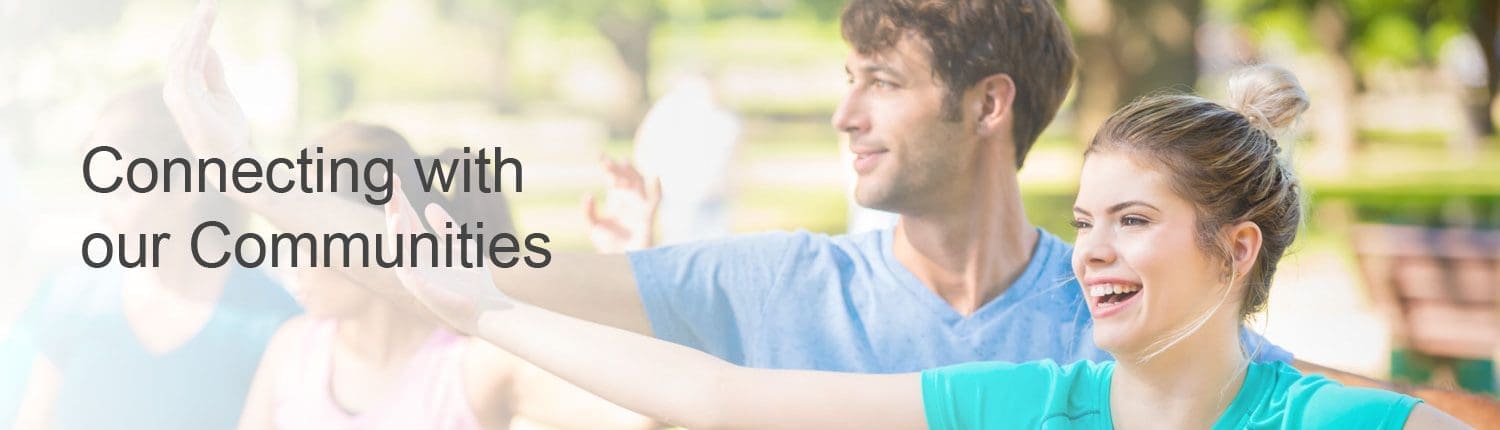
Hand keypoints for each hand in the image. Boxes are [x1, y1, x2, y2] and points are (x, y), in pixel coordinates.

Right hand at [163, 0, 251, 160]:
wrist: (231, 157)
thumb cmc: (227, 131)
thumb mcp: (221, 94)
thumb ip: (212, 72)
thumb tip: (208, 47)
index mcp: (182, 89)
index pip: (184, 53)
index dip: (196, 32)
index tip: (208, 12)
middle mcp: (174, 89)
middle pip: (181, 49)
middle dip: (195, 25)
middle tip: (210, 3)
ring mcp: (175, 93)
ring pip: (182, 52)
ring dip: (196, 28)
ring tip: (209, 8)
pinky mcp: (182, 97)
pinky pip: (185, 63)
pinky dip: (194, 43)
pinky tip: (204, 28)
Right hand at [384, 176, 513, 334]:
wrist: (486, 307)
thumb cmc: (475, 281)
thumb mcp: (462, 245)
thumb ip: (446, 228)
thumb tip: (428, 205)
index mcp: (423, 250)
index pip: (408, 220)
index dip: (401, 199)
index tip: (395, 178)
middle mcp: (414, 259)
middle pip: (400, 227)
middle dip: (394, 204)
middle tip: (389, 178)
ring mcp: (414, 272)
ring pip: (398, 242)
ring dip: (394, 221)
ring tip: (394, 200)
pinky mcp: (417, 285)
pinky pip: (404, 260)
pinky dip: (400, 242)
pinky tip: (399, 222)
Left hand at [583, 156, 661, 252]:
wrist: (621, 260)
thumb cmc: (607, 245)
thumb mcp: (593, 226)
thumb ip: (588, 211)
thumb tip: (589, 194)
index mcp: (616, 201)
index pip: (613, 180)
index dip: (608, 167)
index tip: (601, 156)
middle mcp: (628, 201)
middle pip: (626, 178)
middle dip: (618, 168)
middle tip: (609, 162)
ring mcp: (638, 207)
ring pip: (638, 184)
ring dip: (631, 175)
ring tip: (623, 165)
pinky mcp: (647, 216)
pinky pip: (655, 200)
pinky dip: (657, 188)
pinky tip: (655, 176)